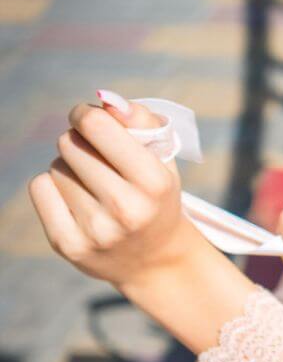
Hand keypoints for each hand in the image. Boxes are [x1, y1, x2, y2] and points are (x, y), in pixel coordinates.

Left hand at [28, 94, 198, 288]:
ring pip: (55, 166)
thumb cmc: (155, 196)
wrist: (155, 260)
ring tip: (92, 185)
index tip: (88, 118)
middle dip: (79, 141)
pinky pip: (40, 188)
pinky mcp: (68, 245)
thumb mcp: (163, 158)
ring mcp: (95, 230)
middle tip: (95, 156)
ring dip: (69, 167)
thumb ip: (140, 120)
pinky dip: (52, 186)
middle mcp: (126, 209)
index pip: (96, 126)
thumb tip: (106, 101)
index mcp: (153, 183)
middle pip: (70, 143)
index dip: (86, 114)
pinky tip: (74, 198)